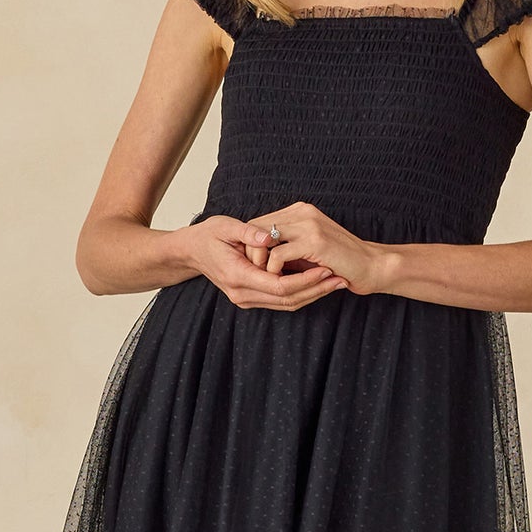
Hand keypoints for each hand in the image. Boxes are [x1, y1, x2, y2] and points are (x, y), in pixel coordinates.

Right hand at [184, 215, 349, 311]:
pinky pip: (280, 301)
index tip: (327, 268)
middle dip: (316, 290)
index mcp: (237, 276)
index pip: (279, 286)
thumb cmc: (208, 235)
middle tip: (341, 278)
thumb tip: (269, 235)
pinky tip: (319, 283)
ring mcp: (245, 299)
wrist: (190, 251)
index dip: (306, 280)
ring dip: (313, 294)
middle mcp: (242, 293)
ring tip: (336, 282)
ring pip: (286, 304)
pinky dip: (301, 294)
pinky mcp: (250, 297)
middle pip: (287, 300)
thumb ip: (248, 232)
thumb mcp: (225, 227)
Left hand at [240, 203, 393, 294]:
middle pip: (257, 227)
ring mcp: (309, 224)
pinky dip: (273, 270)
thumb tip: (259, 255)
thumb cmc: (340, 262)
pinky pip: (278, 255)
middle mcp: (302, 212)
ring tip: (264, 277)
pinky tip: (279, 280)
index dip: (252, 245)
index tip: (254, 265)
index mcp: (300, 211)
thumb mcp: (308, 249)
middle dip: (251, 252)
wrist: (372, 266)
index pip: (260, 222)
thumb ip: (286, 246)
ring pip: (264, 239)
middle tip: (254, 272)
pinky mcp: (315, 241)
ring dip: (259, 261)